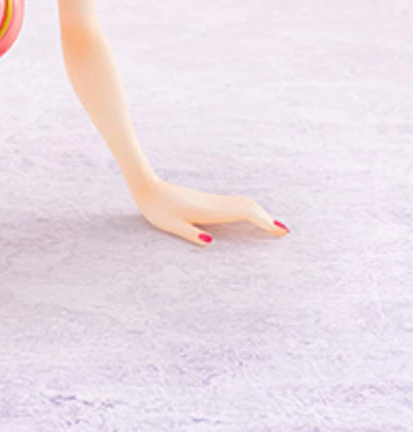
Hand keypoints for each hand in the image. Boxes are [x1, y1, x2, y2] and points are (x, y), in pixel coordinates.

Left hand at [133, 177, 288, 245]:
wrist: (147, 187)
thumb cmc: (156, 209)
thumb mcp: (170, 225)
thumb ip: (190, 234)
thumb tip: (211, 244)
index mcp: (209, 210)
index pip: (244, 213)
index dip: (264, 221)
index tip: (280, 230)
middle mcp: (214, 203)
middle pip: (249, 206)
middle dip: (267, 218)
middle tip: (285, 232)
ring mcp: (211, 200)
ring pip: (242, 203)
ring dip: (259, 212)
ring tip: (273, 226)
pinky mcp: (207, 199)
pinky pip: (234, 203)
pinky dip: (248, 209)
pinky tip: (250, 216)